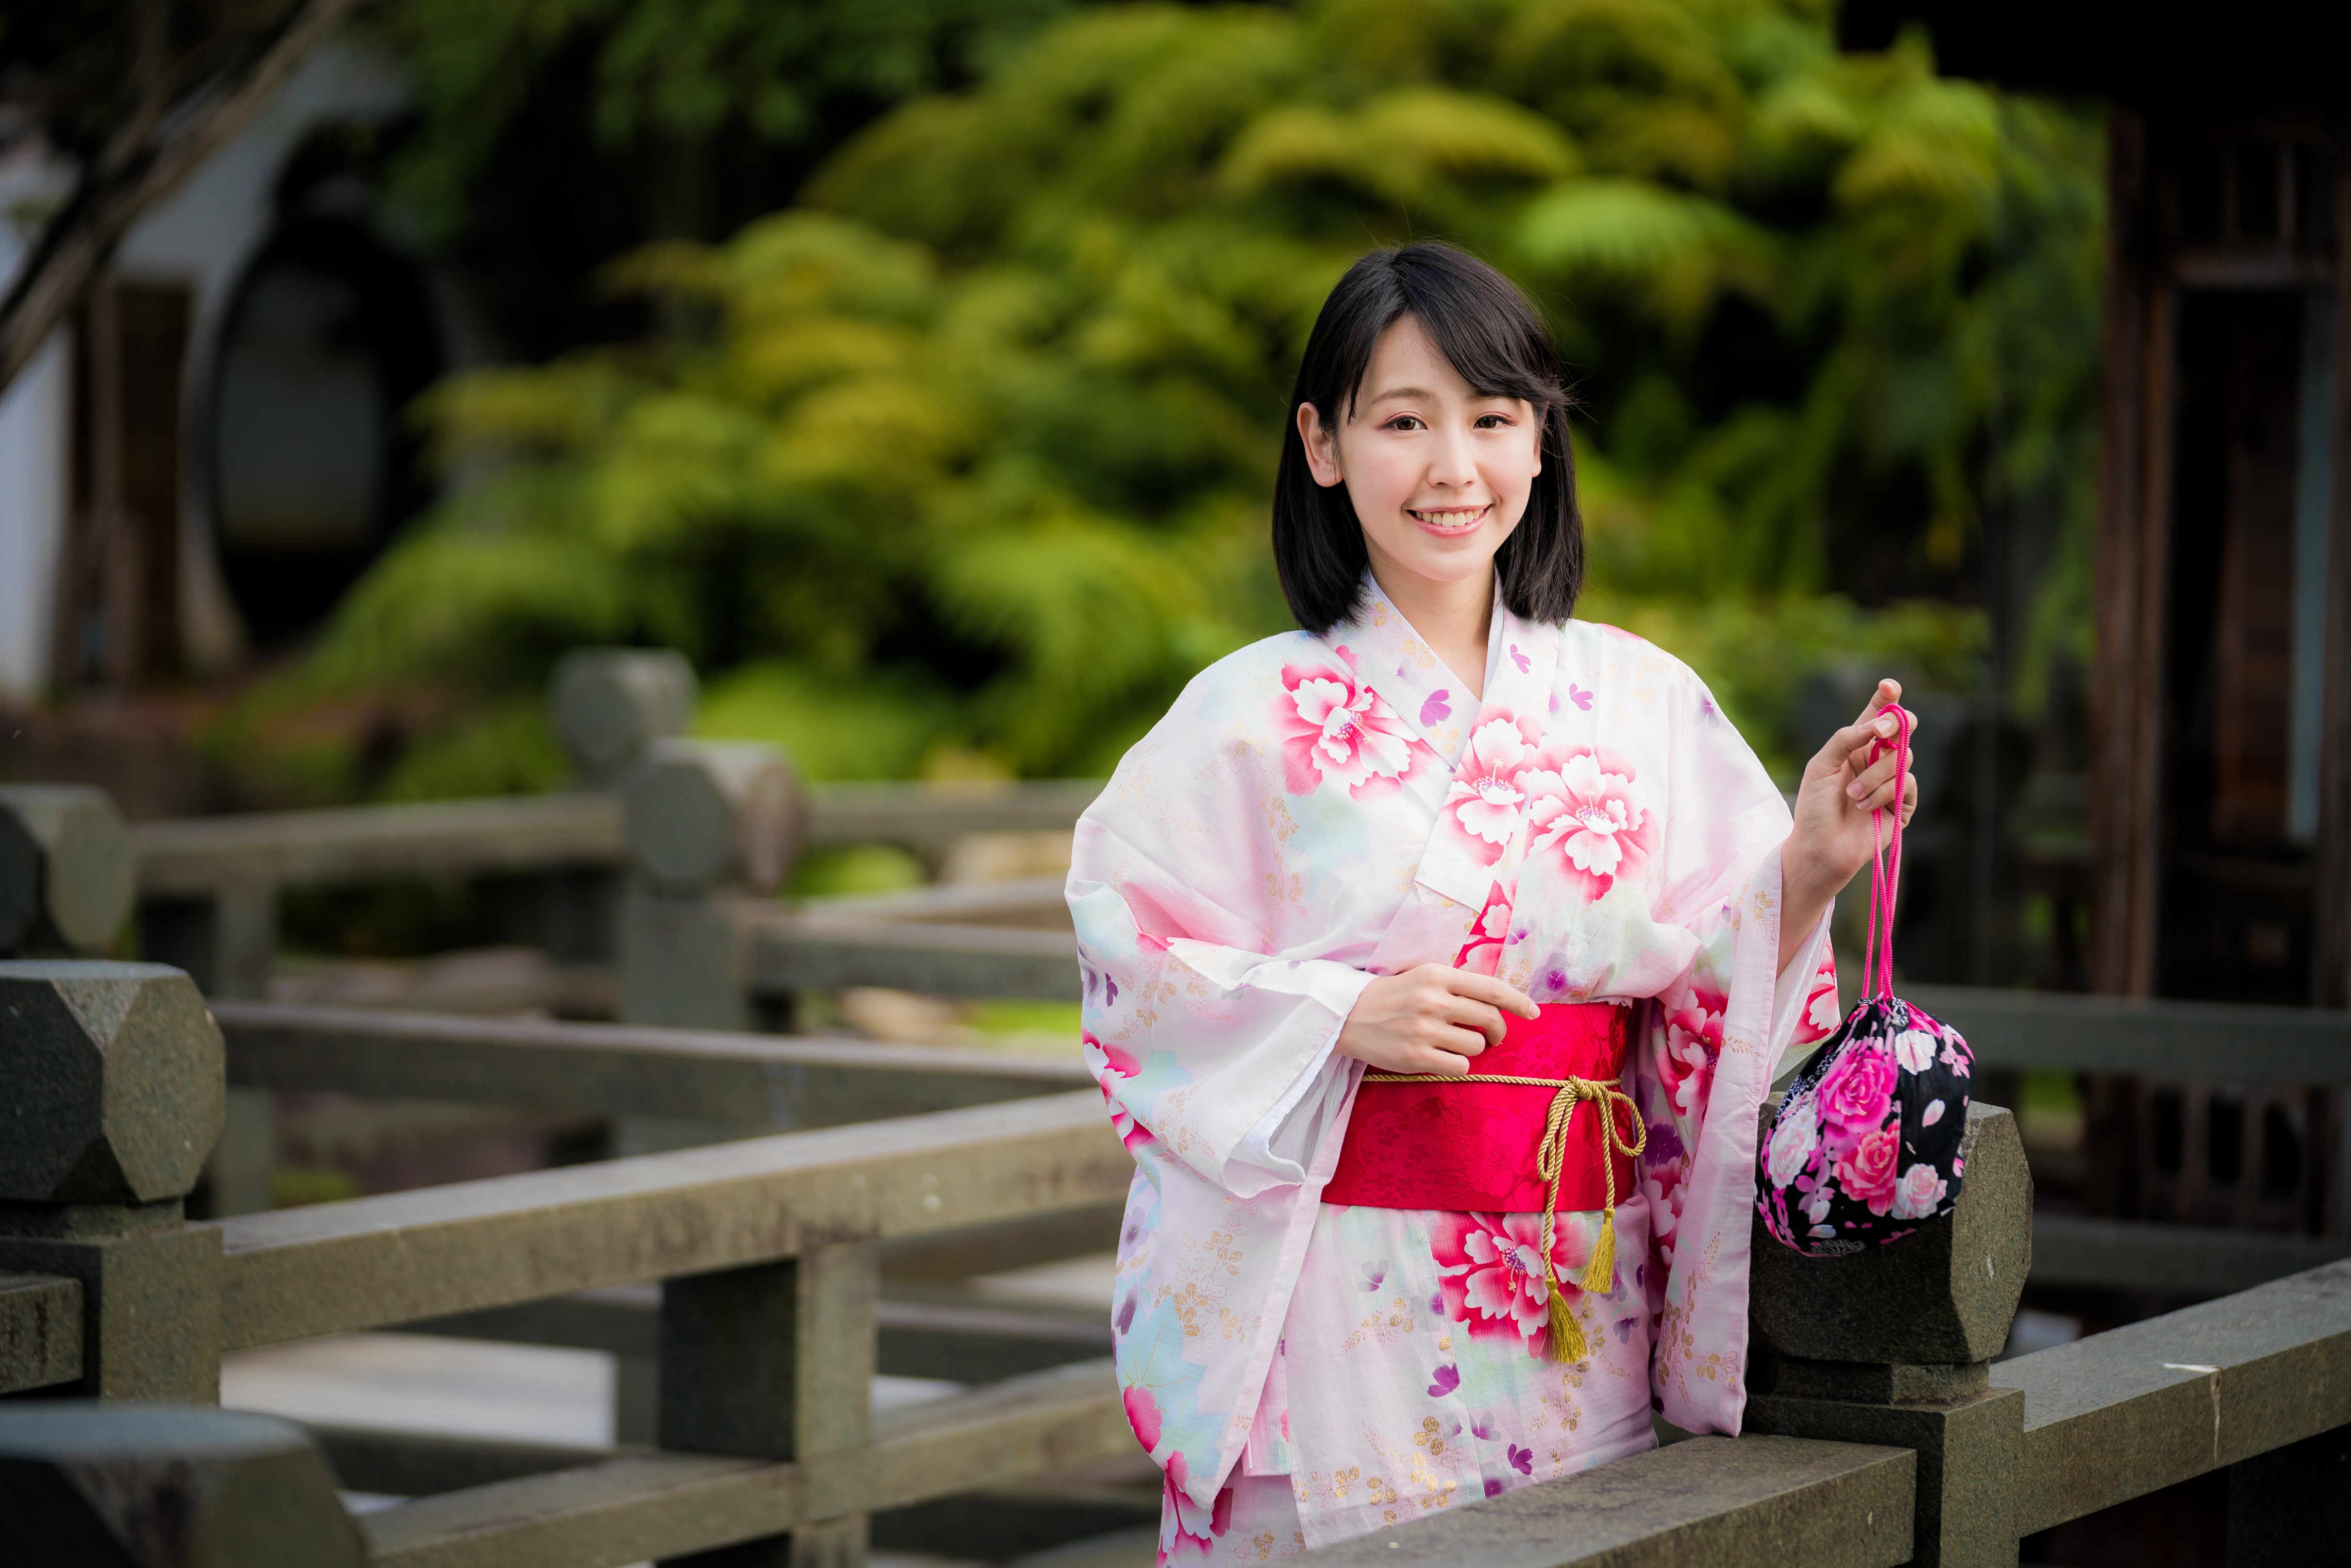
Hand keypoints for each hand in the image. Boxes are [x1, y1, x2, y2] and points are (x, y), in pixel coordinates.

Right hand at [1336, 962, 1538, 1076]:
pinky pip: (1459, 1067)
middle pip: (1490, 1019)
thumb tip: (1498, 1000)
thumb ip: (1456, 984)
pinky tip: (1441, 1057)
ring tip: (1454, 1044)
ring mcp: (1423, 1030)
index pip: (1492, 989)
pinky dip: (1457, 1065)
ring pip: (1477, 1046)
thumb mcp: (1421, 976)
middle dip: (1499, 1031)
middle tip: (1494, 1036)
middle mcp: (1432, 1000)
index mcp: (1437, 975)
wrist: (1347, 1017)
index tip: (1534, 1012)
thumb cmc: (1391, 996)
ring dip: (1474, 1048)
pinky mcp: (1415, 1057)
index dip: (1519, 1002)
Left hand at [1779, 678, 1919, 970]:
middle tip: (1881, 732)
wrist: (1819, 847)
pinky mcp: (1904, 805)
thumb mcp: (1820, 765)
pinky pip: (1907, 785)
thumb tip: (1877, 724)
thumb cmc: (1813, 807)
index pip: (1878, 715)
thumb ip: (1845, 738)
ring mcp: (1892, 782)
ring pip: (1902, 758)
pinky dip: (1883, 794)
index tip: (1889, 686)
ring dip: (1874, 776)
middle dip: (1897, 725)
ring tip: (1852, 796)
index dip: (1887, 698)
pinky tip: (1865, 808)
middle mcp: (1877, 760)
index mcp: (1856, 746)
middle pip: (1904, 728)